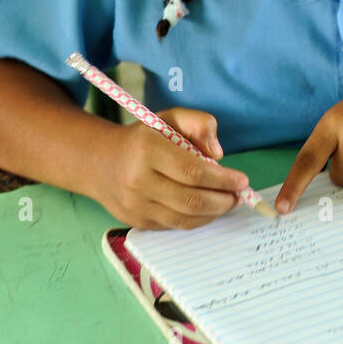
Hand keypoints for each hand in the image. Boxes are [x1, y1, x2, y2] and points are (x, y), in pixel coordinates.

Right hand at [97, 107, 250, 229]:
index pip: (193, 171)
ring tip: (226, 202)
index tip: (242, 180)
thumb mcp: (169, 118)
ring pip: (185, 218)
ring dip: (213, 213)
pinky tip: (206, 209)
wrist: (100, 163)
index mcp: (147, 150)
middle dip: (223, 200)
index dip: (222, 180)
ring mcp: (136, 205)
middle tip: (237, 195)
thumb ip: (199, 123)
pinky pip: (174, 225)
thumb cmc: (143, 139)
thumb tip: (217, 154)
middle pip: (192, 200)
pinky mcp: (137, 221)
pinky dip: (196, 220)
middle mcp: (138, 180)